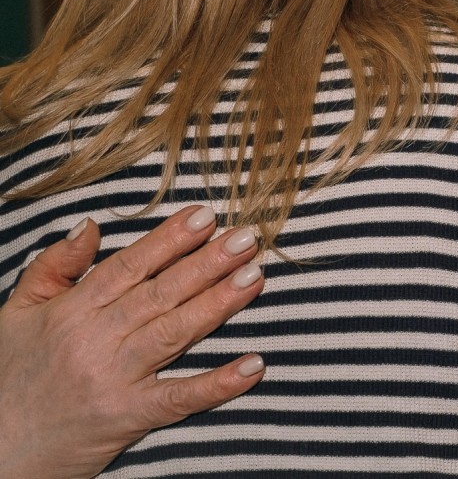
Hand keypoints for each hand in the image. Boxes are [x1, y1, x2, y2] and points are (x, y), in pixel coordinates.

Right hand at [0, 205, 265, 477]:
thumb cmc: (9, 376)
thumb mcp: (16, 314)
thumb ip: (54, 266)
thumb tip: (90, 225)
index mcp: (71, 312)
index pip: (130, 267)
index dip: (169, 239)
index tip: (205, 216)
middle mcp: (95, 341)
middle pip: (160, 294)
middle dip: (206, 263)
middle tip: (246, 238)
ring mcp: (114, 380)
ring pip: (174, 334)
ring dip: (219, 305)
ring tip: (255, 277)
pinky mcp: (128, 418)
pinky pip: (180, 398)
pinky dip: (219, 384)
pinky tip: (255, 365)